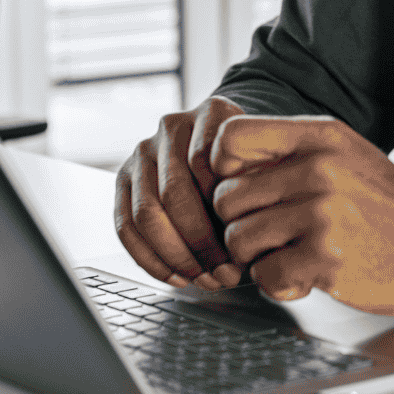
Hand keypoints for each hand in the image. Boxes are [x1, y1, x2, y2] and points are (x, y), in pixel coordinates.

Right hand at [113, 97, 246, 289]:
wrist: (228, 145)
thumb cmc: (253, 161)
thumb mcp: (269, 162)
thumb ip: (262, 187)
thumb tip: (254, 241)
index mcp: (212, 113)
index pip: (208, 162)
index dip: (223, 209)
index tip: (243, 243)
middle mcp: (172, 126)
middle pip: (174, 192)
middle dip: (201, 243)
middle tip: (224, 274)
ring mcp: (143, 152)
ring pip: (146, 213)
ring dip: (176, 257)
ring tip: (204, 280)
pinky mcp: (123, 179)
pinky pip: (125, 227)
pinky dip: (151, 260)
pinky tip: (177, 277)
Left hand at [209, 115, 393, 320]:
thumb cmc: (390, 210)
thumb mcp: (347, 157)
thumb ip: (292, 152)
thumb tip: (221, 163)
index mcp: (321, 136)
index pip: (230, 139)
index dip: (222, 169)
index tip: (243, 189)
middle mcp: (319, 168)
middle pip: (226, 198)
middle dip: (241, 225)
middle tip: (275, 235)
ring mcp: (324, 213)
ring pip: (239, 239)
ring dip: (257, 257)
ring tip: (293, 254)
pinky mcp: (327, 259)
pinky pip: (263, 276)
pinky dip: (279, 284)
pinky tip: (309, 276)